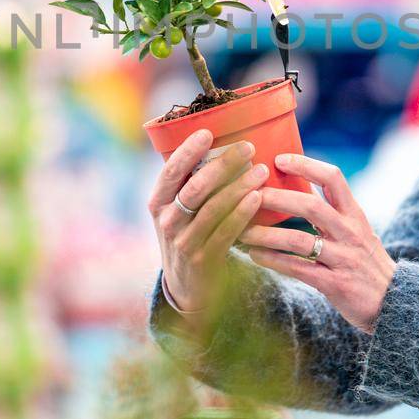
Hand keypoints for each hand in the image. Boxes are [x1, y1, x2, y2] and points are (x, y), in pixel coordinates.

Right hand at [148, 129, 269, 321]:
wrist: (187, 287)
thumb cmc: (189, 236)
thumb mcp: (179, 212)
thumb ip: (191, 185)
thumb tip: (223, 147)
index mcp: (157, 202)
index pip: (170, 170)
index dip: (188, 150)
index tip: (208, 132)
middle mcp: (166, 220)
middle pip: (194, 186)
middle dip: (223, 164)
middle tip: (248, 147)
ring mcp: (183, 241)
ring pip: (213, 207)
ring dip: (239, 186)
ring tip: (261, 170)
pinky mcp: (203, 258)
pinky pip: (225, 231)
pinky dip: (242, 212)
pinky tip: (257, 197)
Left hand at [239, 153, 394, 332]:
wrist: (396, 302)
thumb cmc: (366, 263)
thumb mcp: (357, 231)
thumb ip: (331, 212)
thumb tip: (296, 185)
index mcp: (354, 214)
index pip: (333, 178)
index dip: (306, 165)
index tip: (278, 158)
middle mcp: (350, 233)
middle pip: (311, 206)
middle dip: (277, 198)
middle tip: (249, 194)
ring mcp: (343, 259)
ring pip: (299, 240)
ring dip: (266, 234)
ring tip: (242, 231)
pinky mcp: (335, 284)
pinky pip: (298, 269)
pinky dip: (273, 261)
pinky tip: (254, 255)